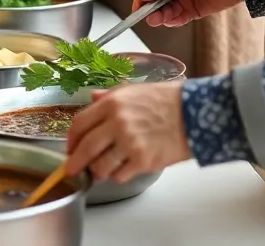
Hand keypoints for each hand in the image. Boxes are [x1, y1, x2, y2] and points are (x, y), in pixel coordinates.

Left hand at [65, 82, 190, 183]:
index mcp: (112, 103)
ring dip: (98, 171)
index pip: (80, 123)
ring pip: (100, 166)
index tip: (70, 147)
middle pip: (85, 148)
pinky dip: (118, 175)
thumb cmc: (168, 100)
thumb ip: (110, 96)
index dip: (71, 139)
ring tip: (102, 169)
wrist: (195, 113)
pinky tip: (125, 168)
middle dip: (75, 162)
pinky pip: (120, 175)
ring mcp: (130, 143)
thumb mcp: (135, 90)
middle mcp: (117, 122)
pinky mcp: (143, 160)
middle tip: (71, 169)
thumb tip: (93, 98)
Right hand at [138, 0, 243, 27]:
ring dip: (162, 16)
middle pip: (156, 1)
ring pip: (167, 11)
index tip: (137, 9)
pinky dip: (174, 21)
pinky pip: (179, 18)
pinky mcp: (194, 10)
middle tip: (150, 17)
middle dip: (152, 9)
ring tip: (161, 19)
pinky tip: (172, 21)